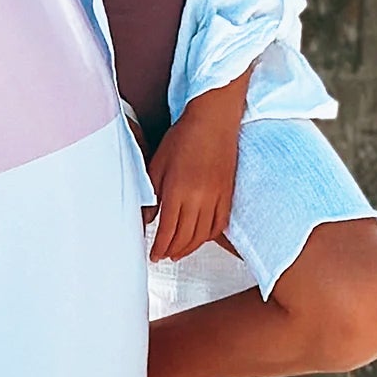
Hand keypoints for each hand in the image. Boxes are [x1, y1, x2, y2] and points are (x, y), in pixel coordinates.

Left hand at [146, 74, 246, 261]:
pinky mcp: (228, 194)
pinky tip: (200, 238)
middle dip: (172, 250)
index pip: (167, 230)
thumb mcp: (157, 164)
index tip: (153, 254)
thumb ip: (152, 194)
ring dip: (189, 247)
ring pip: (203, 234)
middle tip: (163, 256)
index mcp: (178, 191)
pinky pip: (220, 224)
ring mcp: (217, 197)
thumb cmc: (184, 137)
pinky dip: (209, 236)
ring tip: (178, 252)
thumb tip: (147, 218)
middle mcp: (199, 198)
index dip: (159, 247)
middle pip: (185, 237)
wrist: (213, 121)